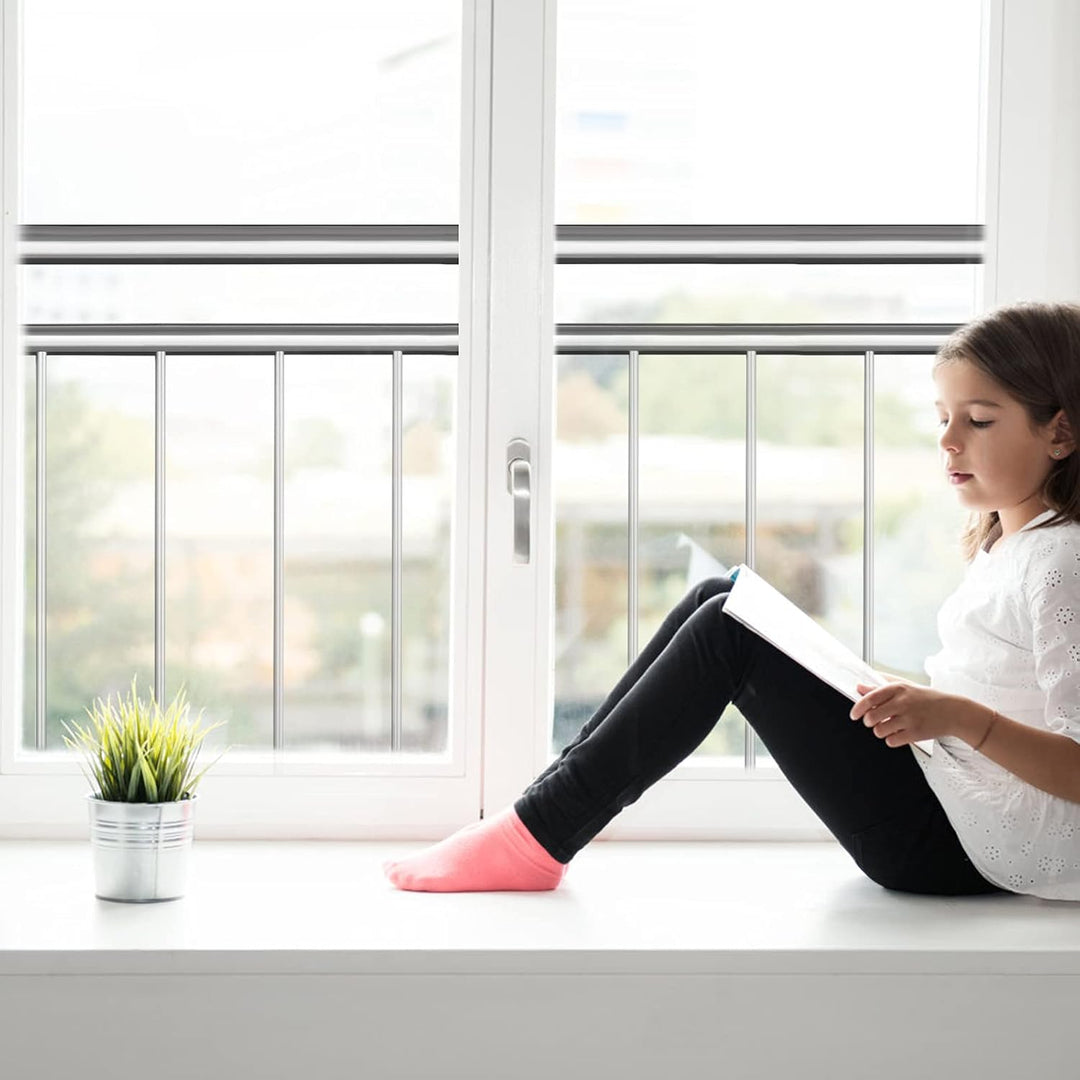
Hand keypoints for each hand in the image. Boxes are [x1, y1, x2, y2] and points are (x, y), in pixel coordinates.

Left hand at [850, 679, 967, 747]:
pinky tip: (900, 733)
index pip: (870, 699)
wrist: (953, 711)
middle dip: (869, 722)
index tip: (854, 714)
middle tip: (875, 721)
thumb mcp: (904, 687)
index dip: (858, 708)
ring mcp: (909, 719)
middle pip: (871, 718)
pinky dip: (892, 739)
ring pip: (879, 731)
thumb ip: (880, 687)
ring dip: (881, 731)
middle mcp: (903, 703)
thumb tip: (859, 687)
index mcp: (898, 689)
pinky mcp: (915, 733)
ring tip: (891, 726)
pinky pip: (891, 741)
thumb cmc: (927, 698)